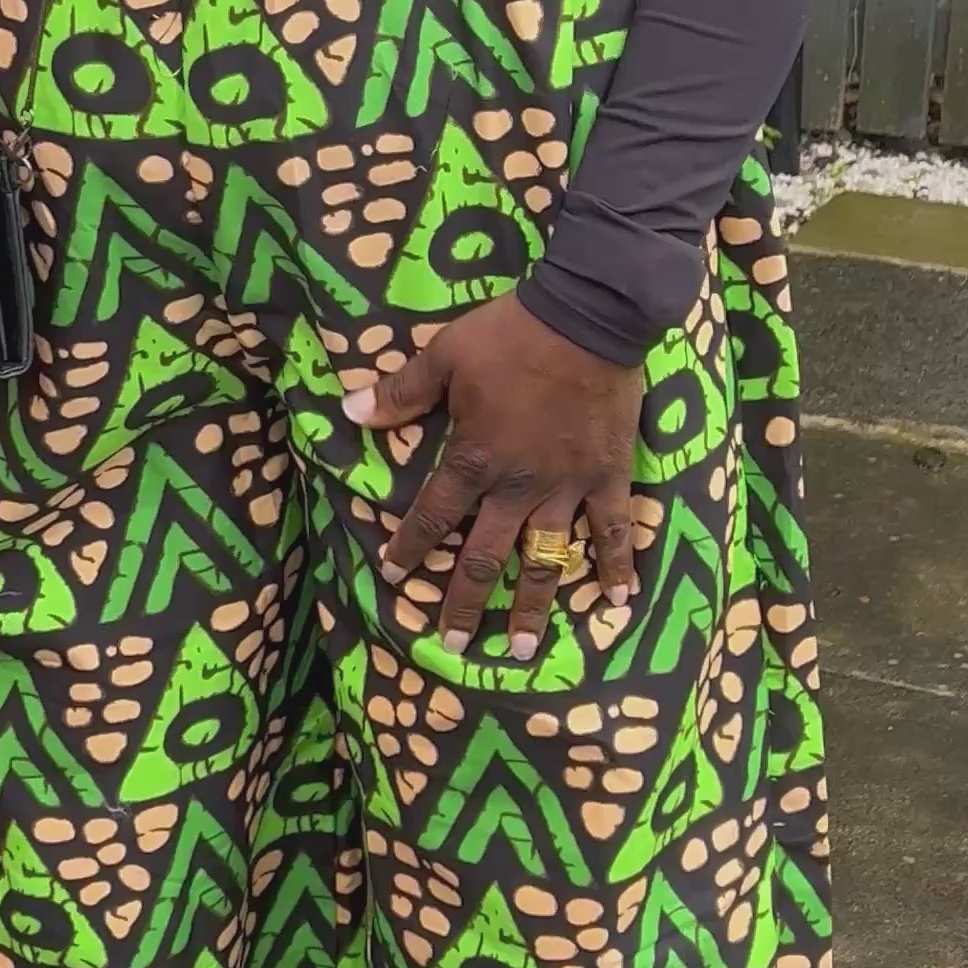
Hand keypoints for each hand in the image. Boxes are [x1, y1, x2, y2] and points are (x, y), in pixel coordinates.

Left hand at [343, 294, 640, 657]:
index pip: (433, 515)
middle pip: (485, 556)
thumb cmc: (511, 335)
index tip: (394, 575)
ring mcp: (567, 487)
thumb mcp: (445, 355)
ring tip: (524, 650)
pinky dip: (617, 565)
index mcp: (474, 459)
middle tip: (454, 643)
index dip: (410, 547)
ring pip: (545, 559)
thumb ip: (401, 392)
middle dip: (466, 602)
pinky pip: (614, 530)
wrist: (588, 317)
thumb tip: (348, 413)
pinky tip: (619, 601)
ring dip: (533, 606)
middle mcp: (517, 487)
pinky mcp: (608, 477)